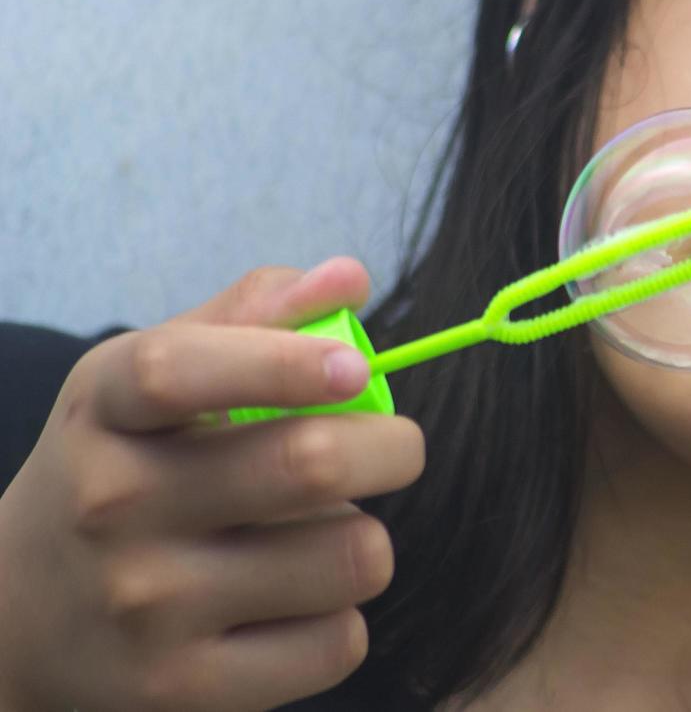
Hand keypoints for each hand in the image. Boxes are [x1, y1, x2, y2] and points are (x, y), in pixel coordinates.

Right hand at [0, 259, 425, 711]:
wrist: (18, 622)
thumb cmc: (121, 472)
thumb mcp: (149, 382)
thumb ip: (252, 317)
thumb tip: (348, 279)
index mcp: (106, 410)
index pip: (183, 370)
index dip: (286, 360)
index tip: (355, 366)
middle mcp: (113, 506)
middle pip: (310, 464)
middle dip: (392, 447)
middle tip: (395, 447)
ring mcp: (146, 607)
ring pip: (351, 556)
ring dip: (365, 539)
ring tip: (323, 535)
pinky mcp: (183, 691)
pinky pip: (339, 642)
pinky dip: (342, 617)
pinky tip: (295, 604)